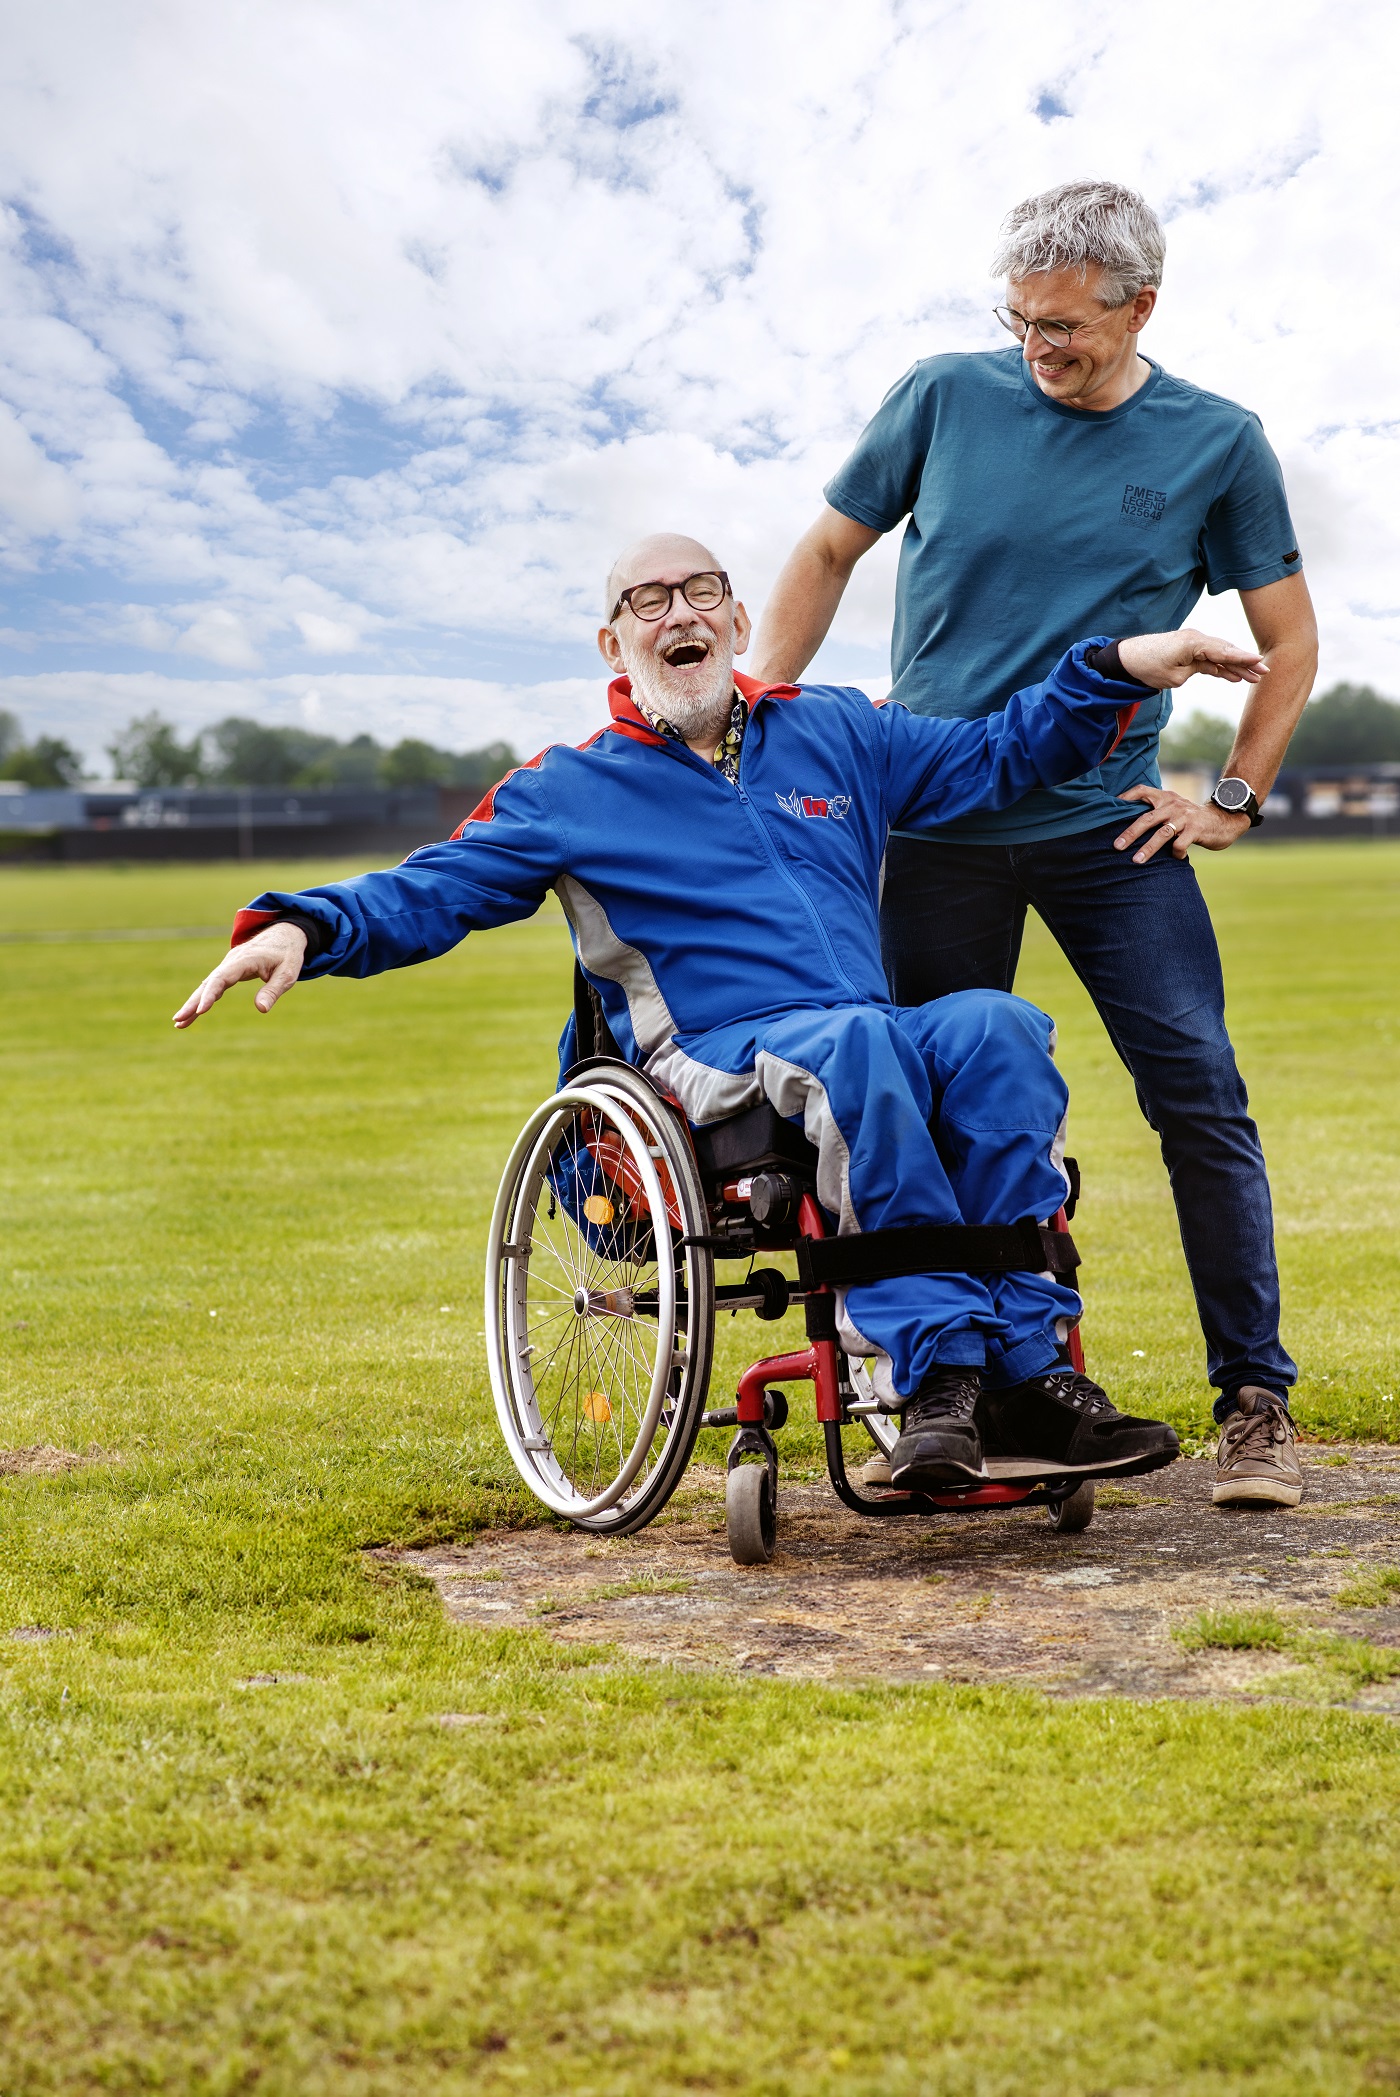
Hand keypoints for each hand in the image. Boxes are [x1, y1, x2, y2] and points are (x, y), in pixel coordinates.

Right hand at [173, 923, 307, 1028]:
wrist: (285, 934)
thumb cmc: (288, 954)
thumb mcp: (287, 973)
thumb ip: (273, 990)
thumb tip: (261, 1009)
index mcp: (244, 960)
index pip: (222, 978)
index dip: (210, 995)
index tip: (201, 1011)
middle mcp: (232, 961)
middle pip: (208, 983)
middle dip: (193, 1002)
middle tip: (178, 1020)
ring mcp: (229, 965)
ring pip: (208, 985)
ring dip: (194, 1003)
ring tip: (179, 1023)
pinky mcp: (230, 970)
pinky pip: (214, 985)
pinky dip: (204, 998)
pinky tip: (195, 1012)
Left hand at [1114, 784, 1249, 862]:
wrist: (1223, 820)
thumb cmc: (1190, 819)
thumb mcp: (1174, 809)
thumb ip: (1156, 812)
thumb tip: (1127, 827)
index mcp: (1165, 798)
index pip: (1142, 791)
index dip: (1126, 797)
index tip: (1110, 807)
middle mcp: (1173, 805)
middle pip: (1147, 818)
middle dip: (1130, 833)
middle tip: (1117, 846)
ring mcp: (1185, 817)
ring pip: (1162, 833)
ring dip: (1148, 848)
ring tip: (1136, 861)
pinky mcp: (1196, 830)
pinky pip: (1180, 844)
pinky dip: (1175, 853)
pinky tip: (1176, 857)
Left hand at [1117, 629, 1267, 689]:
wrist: (1129, 659)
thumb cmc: (1148, 667)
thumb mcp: (1173, 676)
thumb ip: (1196, 670)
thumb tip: (1211, 667)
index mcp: (1193, 643)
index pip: (1223, 651)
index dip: (1242, 658)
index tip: (1259, 661)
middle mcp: (1197, 639)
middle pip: (1226, 651)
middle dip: (1246, 662)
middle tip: (1265, 672)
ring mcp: (1194, 644)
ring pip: (1221, 656)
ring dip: (1237, 666)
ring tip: (1255, 678)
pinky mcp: (1191, 651)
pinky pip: (1211, 660)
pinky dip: (1223, 668)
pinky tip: (1236, 677)